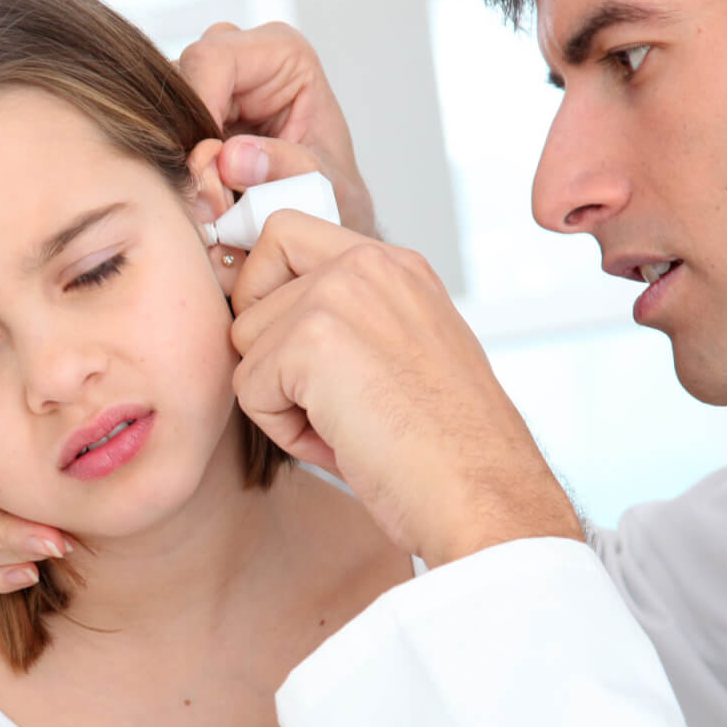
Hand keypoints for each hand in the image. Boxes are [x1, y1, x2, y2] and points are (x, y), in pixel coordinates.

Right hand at [178, 21, 375, 236]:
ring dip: (181, 158)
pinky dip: (179, 168)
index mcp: (283, 53)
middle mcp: (242, 58)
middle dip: (188, 140)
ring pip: (164, 108)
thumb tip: (231, 158)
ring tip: (216, 202)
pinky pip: (164, 133)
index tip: (203, 165)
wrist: (328, 214)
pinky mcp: (194, 114)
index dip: (198, 108)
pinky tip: (205, 195)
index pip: (214, 59)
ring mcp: (213, 84)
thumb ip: (285, 168)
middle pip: (179, 79)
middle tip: (210, 195)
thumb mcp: (324, 187)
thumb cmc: (334, 193)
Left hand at [229, 211, 580, 568]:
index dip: (263, 289)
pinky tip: (343, 442)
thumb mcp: (405, 352)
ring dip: (279, 399)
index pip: (282, 234)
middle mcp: (367, 265)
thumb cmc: (447, 446)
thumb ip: (349, 319)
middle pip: (250, 291)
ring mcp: (338, 295)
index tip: (283, 342)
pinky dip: (284, 432)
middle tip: (324, 397)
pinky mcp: (312, 341)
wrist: (482, 492)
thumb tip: (260, 321)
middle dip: (269, 353)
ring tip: (347, 425)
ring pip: (244, 345)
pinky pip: (249, 390)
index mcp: (394, 265)